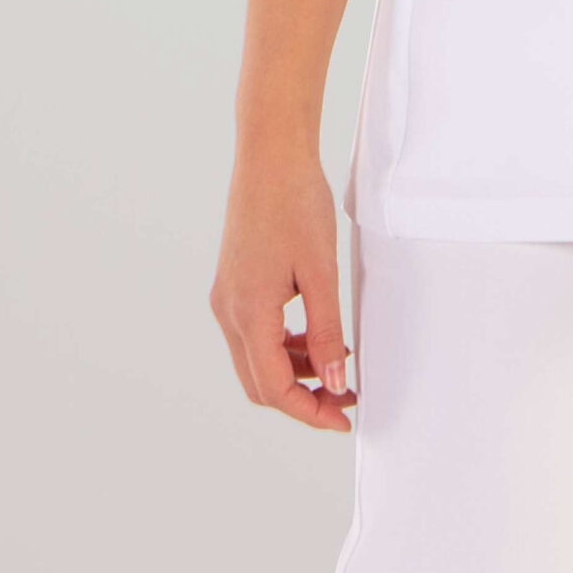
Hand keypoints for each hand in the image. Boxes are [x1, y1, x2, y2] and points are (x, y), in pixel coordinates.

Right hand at [210, 149, 358, 430]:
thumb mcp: (320, 270)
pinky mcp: (234, 283)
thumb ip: (327, 330)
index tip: (344, 417)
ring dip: (295, 372)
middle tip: (345, 399)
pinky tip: (317, 336)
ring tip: (339, 365)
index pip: (274, 388)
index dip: (309, 411)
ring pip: (256, 359)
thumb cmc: (295, 203)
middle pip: (259, 382)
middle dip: (302, 398)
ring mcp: (227, 297)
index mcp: (247, 313)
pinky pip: (255, 333)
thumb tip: (333, 382)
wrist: (270, 154)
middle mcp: (228, 311)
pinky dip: (285, 345)